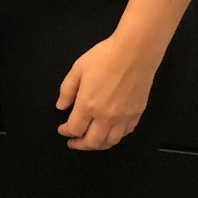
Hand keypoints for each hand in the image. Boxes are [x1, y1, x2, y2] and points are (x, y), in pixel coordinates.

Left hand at [55, 34, 159, 149]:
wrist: (134, 53)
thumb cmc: (104, 57)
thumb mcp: (78, 69)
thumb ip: (67, 90)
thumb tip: (61, 106)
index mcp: (88, 106)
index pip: (74, 129)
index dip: (66, 132)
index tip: (62, 130)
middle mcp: (106, 117)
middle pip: (92, 142)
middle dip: (80, 144)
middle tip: (74, 142)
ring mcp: (123, 118)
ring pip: (110, 142)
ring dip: (98, 145)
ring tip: (91, 141)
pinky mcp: (136, 114)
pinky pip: (125, 133)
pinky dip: (115, 137)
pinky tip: (110, 131)